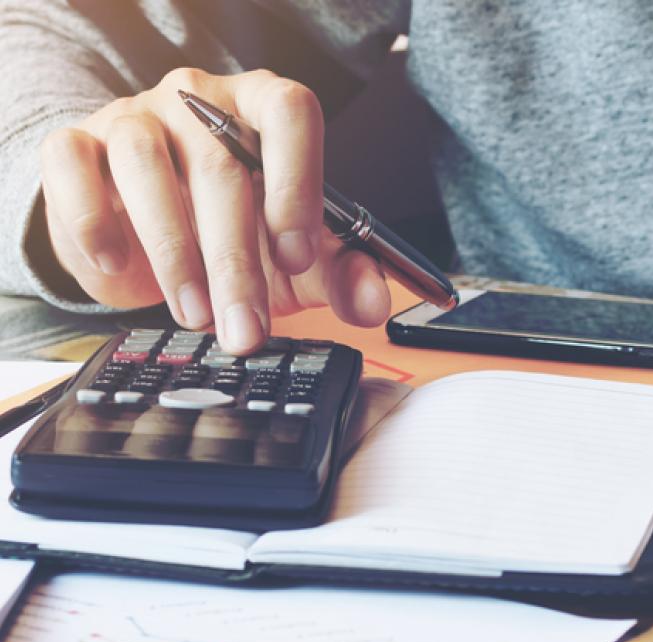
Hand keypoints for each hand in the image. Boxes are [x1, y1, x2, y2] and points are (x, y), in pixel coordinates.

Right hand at [37, 67, 390, 353]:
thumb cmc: (232, 232)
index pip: (290, 112)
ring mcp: (135, 116)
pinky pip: (75, 166)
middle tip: (247, 328)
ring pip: (149, 168)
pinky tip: (116, 262)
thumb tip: (376, 302)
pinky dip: (93, 220)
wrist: (144, 229)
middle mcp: (200, 101)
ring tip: (196, 315)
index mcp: (264, 110)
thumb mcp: (295, 261)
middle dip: (238, 263)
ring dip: (175, 254)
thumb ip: (342, 275)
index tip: (297, 256)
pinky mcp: (77, 144)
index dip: (297, 182)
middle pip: (222, 166)